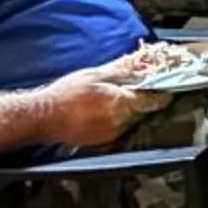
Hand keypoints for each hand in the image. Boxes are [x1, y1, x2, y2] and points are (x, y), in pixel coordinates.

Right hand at [39, 62, 167, 148]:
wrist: (43, 117)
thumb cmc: (66, 94)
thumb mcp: (95, 75)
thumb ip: (122, 71)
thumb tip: (142, 65)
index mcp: (122, 103)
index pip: (155, 100)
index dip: (162, 92)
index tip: (165, 86)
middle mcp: (122, 122)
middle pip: (144, 111)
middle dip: (143, 99)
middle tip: (134, 88)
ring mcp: (114, 134)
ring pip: (132, 120)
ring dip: (130, 110)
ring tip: (112, 99)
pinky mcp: (105, 142)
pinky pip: (120, 129)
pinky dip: (118, 120)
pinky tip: (103, 112)